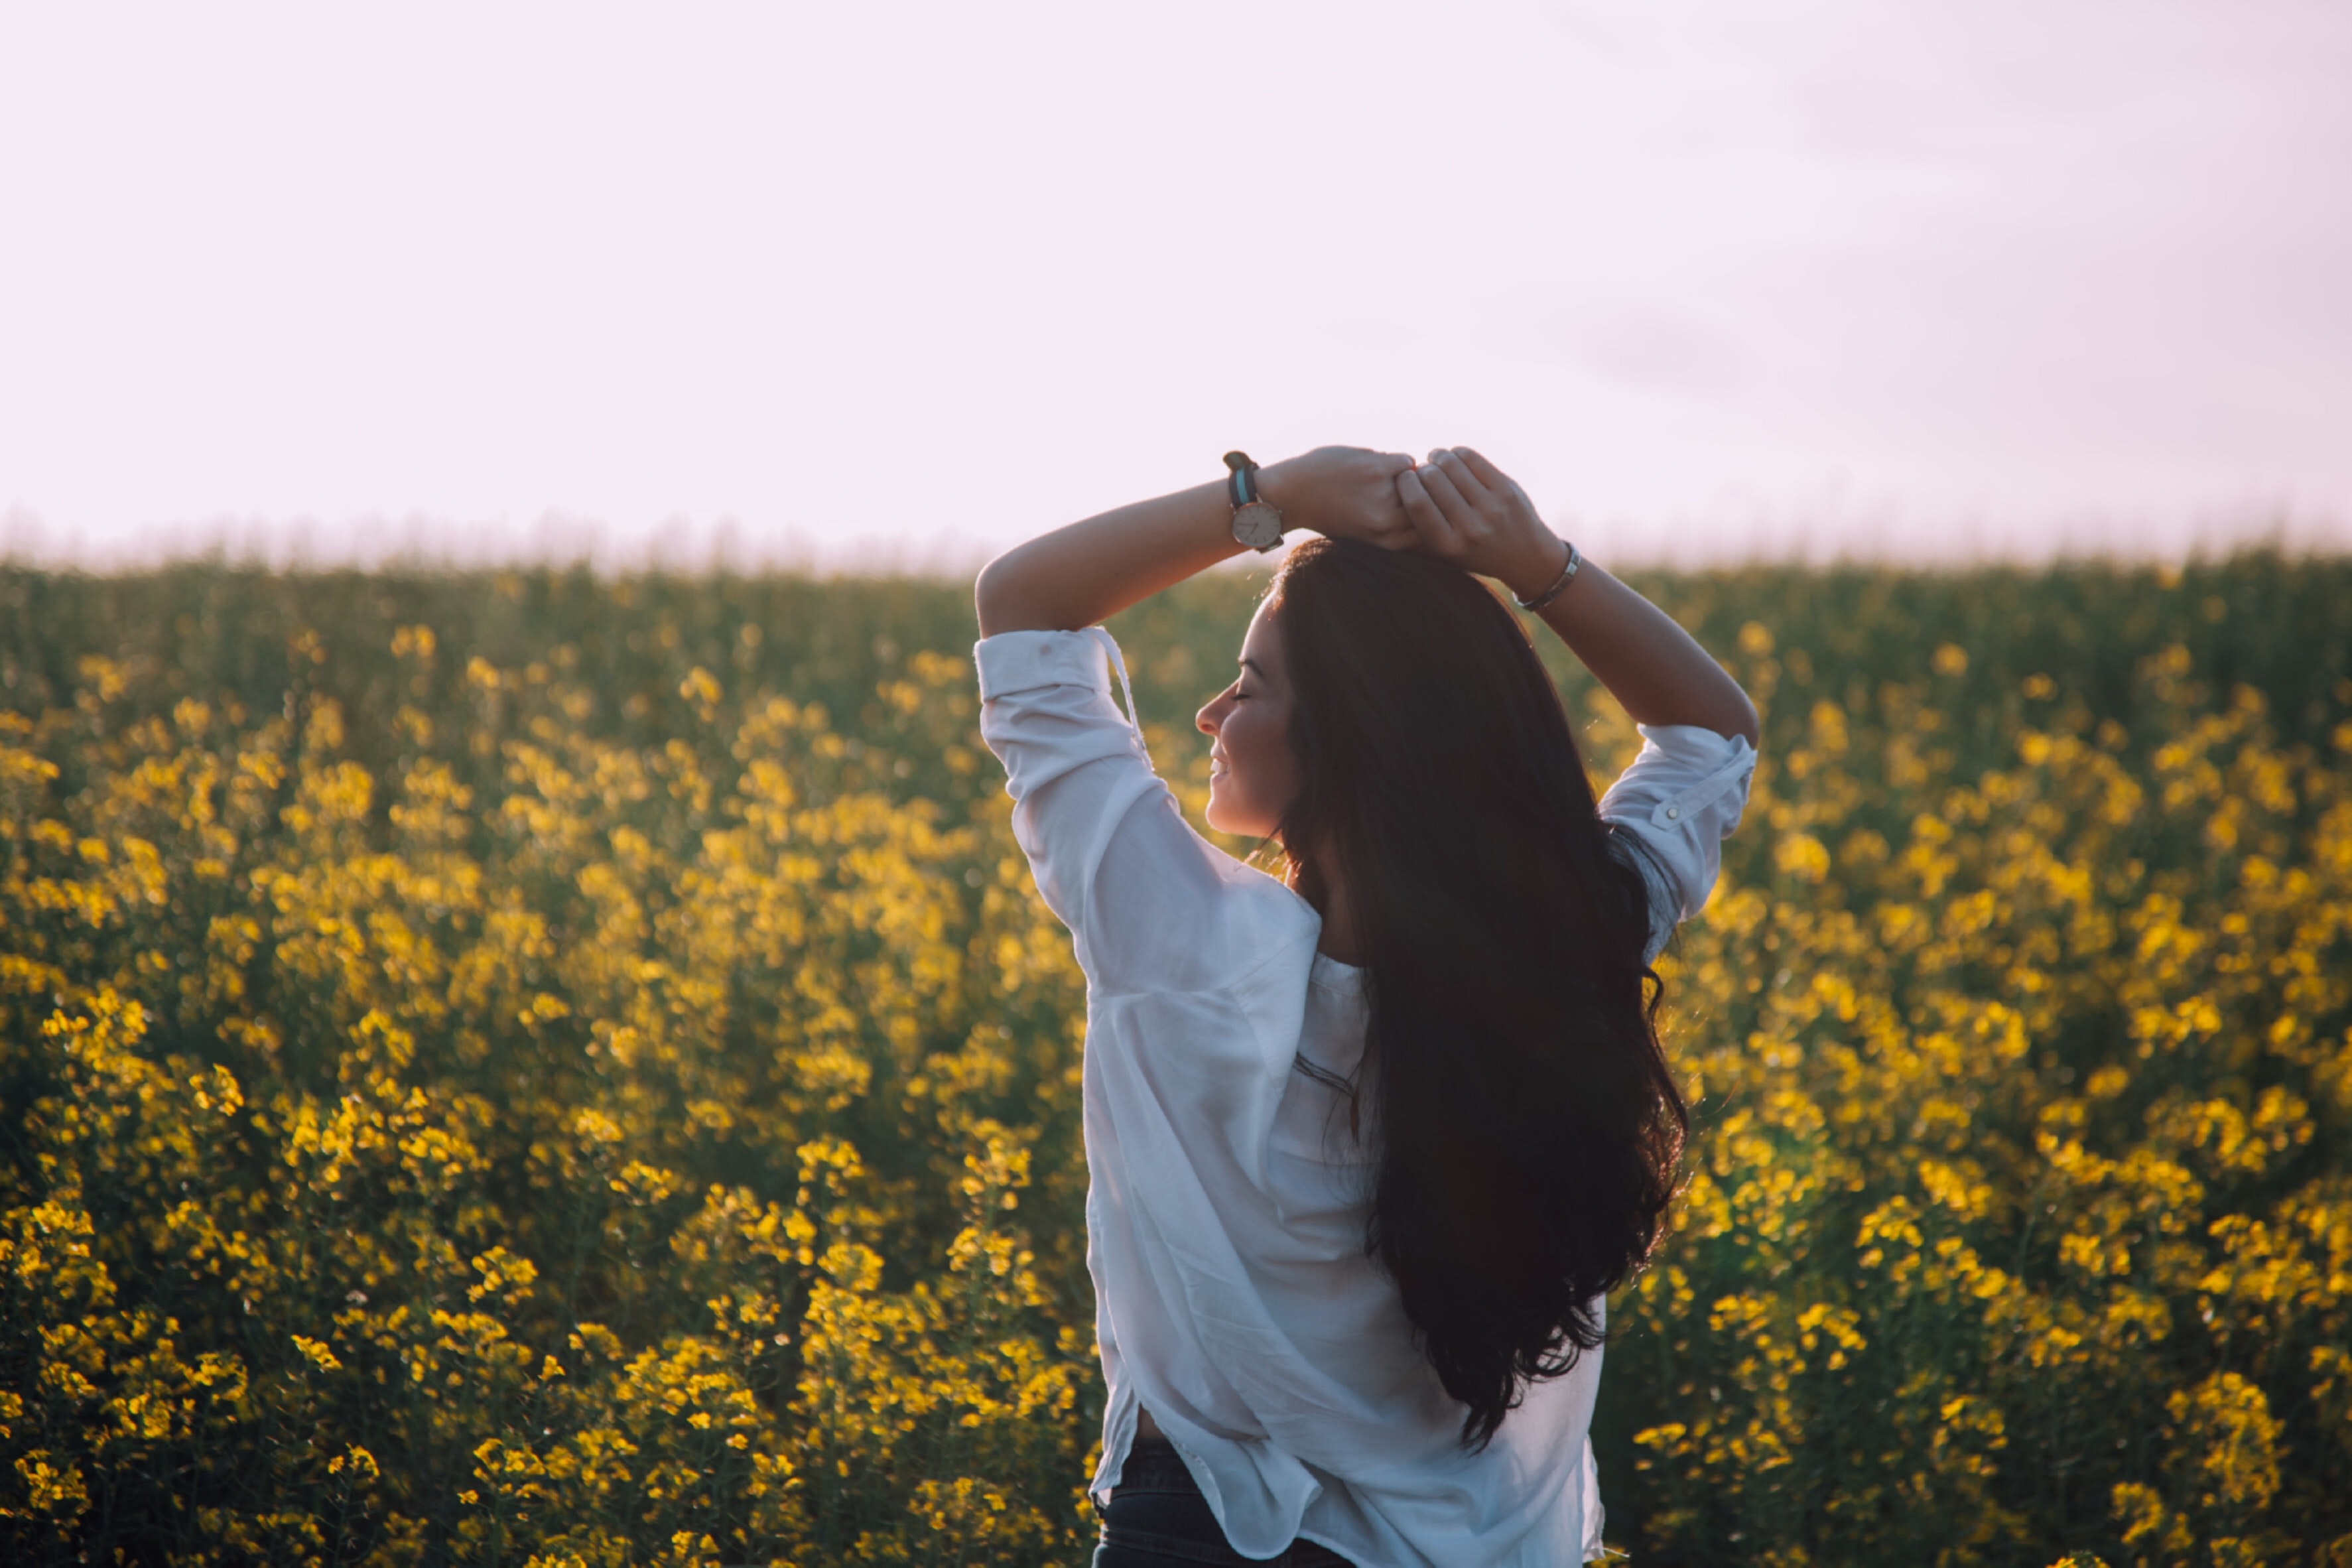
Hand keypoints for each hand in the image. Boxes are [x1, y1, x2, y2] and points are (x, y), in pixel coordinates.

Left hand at [1257, 447, 1419, 550]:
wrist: (1290, 495)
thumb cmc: (1326, 513)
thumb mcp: (1361, 533)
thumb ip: (1391, 528)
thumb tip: (1426, 513)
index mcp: (1385, 542)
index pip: (1429, 530)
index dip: (1430, 517)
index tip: (1424, 508)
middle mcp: (1388, 523)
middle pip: (1428, 505)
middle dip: (1424, 494)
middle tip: (1406, 487)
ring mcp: (1384, 494)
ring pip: (1420, 481)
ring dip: (1409, 476)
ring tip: (1387, 477)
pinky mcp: (1377, 469)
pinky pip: (1407, 461)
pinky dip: (1397, 461)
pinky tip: (1378, 465)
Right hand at [1396, 448, 1568, 599]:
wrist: (1526, 557)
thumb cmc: (1474, 552)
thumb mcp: (1444, 550)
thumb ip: (1421, 525)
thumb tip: (1395, 483)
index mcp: (1447, 545)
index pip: (1416, 502)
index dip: (1405, 482)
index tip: (1404, 477)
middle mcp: (1469, 528)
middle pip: (1432, 479)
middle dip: (1422, 469)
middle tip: (1423, 470)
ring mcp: (1491, 507)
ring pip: (1451, 464)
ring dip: (1438, 456)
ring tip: (1436, 459)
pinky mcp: (1506, 490)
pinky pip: (1472, 458)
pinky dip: (1458, 453)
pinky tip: (1455, 458)